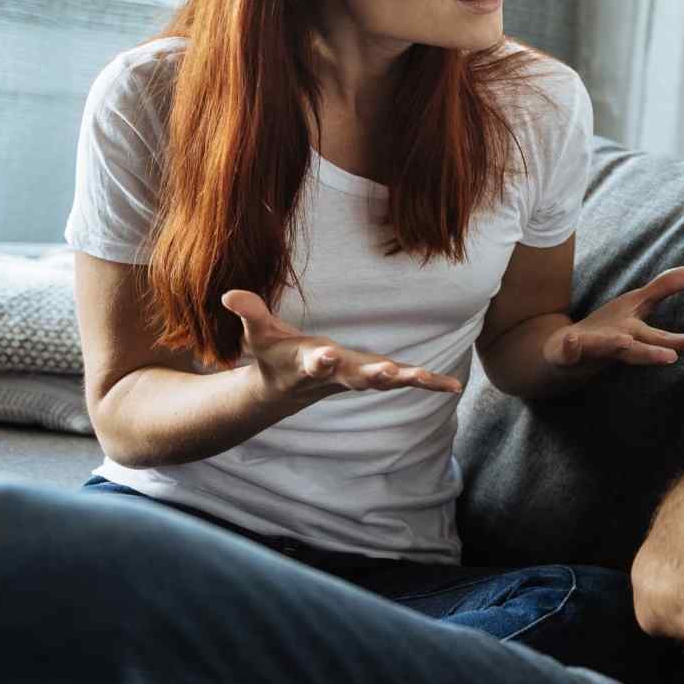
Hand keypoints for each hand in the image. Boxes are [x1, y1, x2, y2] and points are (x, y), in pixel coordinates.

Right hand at [220, 290, 464, 403]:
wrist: (287, 389)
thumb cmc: (276, 356)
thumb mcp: (261, 335)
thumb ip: (250, 313)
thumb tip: (229, 294)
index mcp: (309, 363)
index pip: (314, 361)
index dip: (319, 359)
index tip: (323, 355)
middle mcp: (338, 374)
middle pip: (356, 377)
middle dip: (371, 375)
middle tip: (387, 373)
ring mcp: (359, 378)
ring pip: (384, 381)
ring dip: (407, 380)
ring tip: (431, 380)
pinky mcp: (376, 377)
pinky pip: (405, 382)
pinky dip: (428, 385)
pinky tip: (453, 387)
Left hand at [541, 266, 683, 367]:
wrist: (566, 354)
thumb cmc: (608, 329)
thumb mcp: (636, 304)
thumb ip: (666, 287)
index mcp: (634, 336)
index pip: (662, 338)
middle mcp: (615, 345)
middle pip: (637, 349)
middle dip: (653, 352)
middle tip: (673, 358)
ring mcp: (590, 348)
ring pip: (604, 349)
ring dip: (613, 346)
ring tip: (622, 341)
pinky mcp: (567, 352)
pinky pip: (568, 349)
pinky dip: (571, 346)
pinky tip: (572, 338)